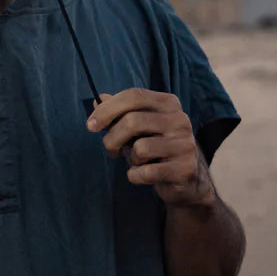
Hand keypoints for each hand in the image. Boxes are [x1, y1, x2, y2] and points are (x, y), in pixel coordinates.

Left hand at [86, 89, 214, 207]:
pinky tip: (143, 175)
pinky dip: (135, 176)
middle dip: (112, 138)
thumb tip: (98, 100)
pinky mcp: (184, 169)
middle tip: (111, 149)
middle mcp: (180, 120)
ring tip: (137, 161)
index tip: (90, 125)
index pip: (134, 96)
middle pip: (132, 121)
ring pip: (139, 148)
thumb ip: (118, 113)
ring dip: (129, 159)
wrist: (185, 179)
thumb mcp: (136, 127)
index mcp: (168, 103)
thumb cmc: (155, 147)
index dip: (107, 109)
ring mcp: (185, 144)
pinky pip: (145, 172)